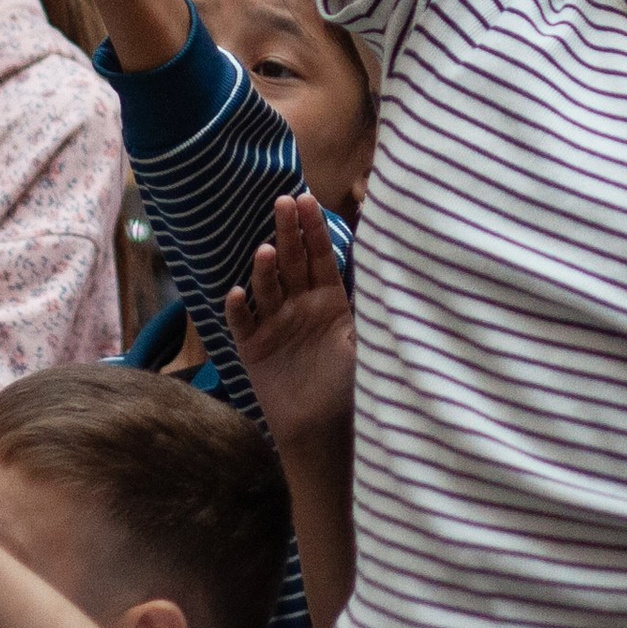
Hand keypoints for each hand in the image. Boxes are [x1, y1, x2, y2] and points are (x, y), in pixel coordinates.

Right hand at [226, 195, 354, 450]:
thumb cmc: (349, 386)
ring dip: (265, 269)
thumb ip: (369, 306)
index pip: (320, 255)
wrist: (323, 429)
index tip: (307, 198)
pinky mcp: (254, 348)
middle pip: (292, 262)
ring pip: (268, 288)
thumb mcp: (365, 342)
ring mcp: (275, 324)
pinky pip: (244, 324)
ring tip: (266, 251)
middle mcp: (300, 305)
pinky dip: (239, 309)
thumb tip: (389, 266)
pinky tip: (237, 293)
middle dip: (288, 232)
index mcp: (329, 299)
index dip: (314, 228)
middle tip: (282, 202)